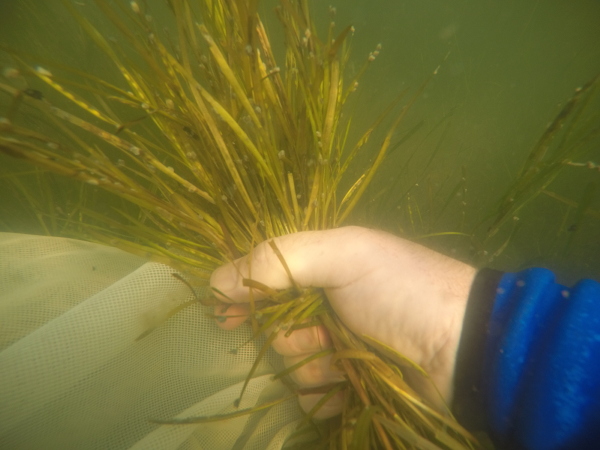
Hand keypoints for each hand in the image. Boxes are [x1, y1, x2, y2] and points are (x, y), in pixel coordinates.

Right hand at [210, 226, 476, 417]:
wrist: (464, 348)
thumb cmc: (401, 290)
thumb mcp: (344, 253)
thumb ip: (278, 259)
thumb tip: (215, 279)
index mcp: (322, 268)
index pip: (264, 281)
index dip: (243, 297)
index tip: (225, 316)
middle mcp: (325, 306)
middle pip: (273, 330)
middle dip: (291, 336)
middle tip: (322, 334)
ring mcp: (337, 349)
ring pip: (290, 367)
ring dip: (312, 367)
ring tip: (346, 359)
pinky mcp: (350, 385)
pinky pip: (312, 397)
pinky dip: (327, 394)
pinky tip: (351, 385)